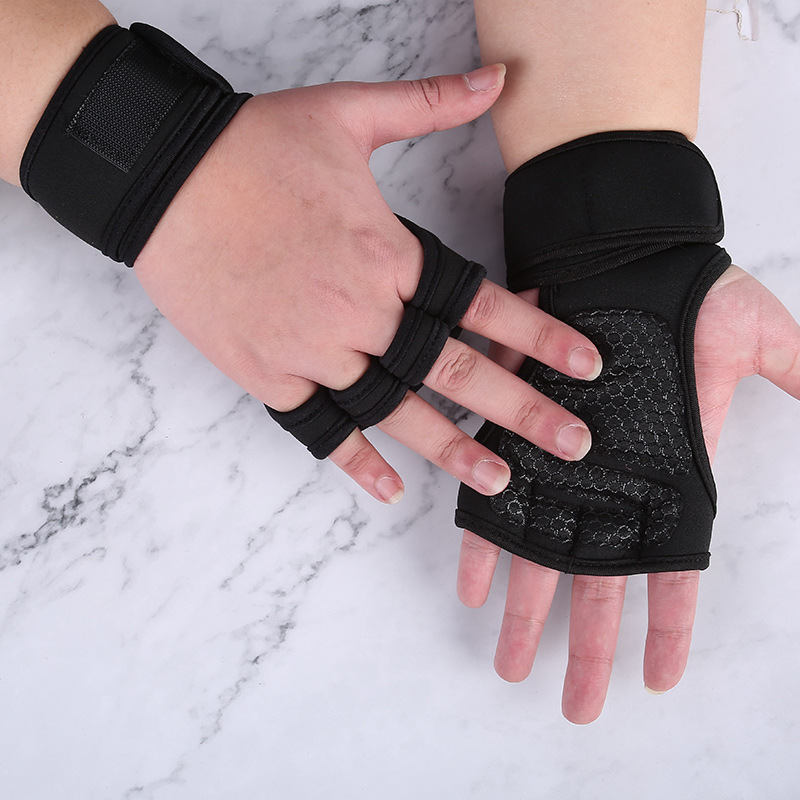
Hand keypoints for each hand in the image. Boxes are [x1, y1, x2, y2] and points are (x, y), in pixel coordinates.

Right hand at [134, 67, 600, 503]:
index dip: (541, 335)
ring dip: (451, 449)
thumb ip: (431, 104)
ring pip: (395, 410)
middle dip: (521, 410)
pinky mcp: (267, 374)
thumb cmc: (254, 145)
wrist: (162, 177)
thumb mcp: (347, 113)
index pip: (482, 304)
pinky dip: (355, 461)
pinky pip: (320, 428)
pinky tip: (388, 489)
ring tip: (499, 481)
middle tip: (574, 445)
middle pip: (453, 371)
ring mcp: (311, 350)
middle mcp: (359, 311)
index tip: (587, 365)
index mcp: (387, 252)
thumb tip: (497, 76)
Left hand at [457, 265, 799, 722]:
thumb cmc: (683, 291)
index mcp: (670, 475)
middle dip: (588, 649)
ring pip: (542, 556)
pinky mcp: (518, 435)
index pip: (673, 569)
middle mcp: (612, 482)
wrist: (614, 252)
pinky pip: (495, 500)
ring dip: (528, 615)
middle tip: (575, 707)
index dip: (667, 628)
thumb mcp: (760, 335)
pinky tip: (473, 588)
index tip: (658, 679)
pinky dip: (483, 543)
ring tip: (512, 668)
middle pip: (600, 585)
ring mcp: (562, 464)